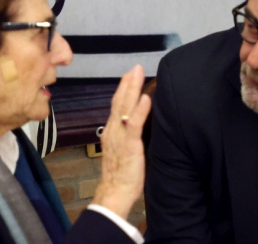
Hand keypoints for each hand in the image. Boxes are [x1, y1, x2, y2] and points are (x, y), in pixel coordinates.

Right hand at [91, 65, 151, 218]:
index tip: (130, 75)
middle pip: (118, 101)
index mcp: (111, 131)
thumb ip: (126, 138)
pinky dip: (140, 110)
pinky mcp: (130, 144)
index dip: (123, 89)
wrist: (113, 191)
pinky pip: (134, 124)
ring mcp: (120, 136)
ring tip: (138, 73)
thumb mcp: (121, 152)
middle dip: (127, 83)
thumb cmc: (120, 176)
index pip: (116, 105)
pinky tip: (146, 98)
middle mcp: (113, 129)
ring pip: (125, 107)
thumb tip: (134, 129)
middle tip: (135, 67)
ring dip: (132, 89)